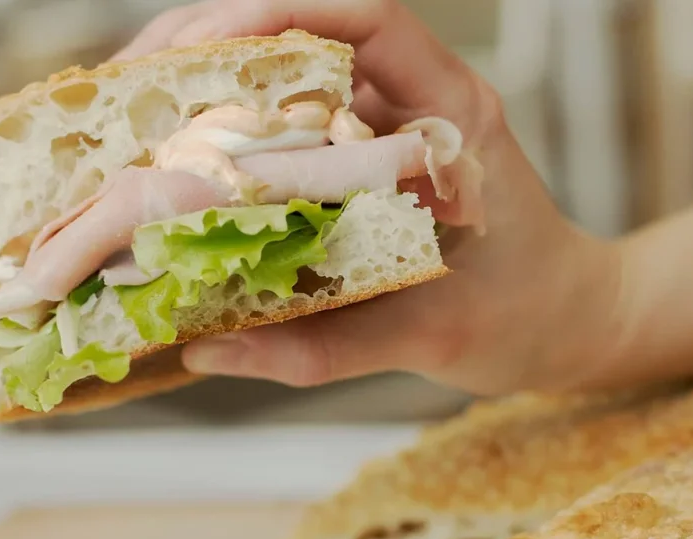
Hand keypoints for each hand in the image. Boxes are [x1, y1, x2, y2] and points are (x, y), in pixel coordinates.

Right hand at [113, 0, 623, 395]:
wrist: (566, 320)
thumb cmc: (524, 318)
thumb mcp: (433, 338)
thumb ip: (326, 347)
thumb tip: (210, 350)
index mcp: (453, 116)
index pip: (372, 20)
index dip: (281, 10)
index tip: (204, 46)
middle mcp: (415, 103)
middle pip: (306, 32)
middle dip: (209, 44)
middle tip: (128, 84)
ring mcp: (385, 124)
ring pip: (284, 72)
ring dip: (203, 82)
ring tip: (127, 114)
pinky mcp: (359, 154)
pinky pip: (283, 122)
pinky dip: (223, 130)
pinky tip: (169, 156)